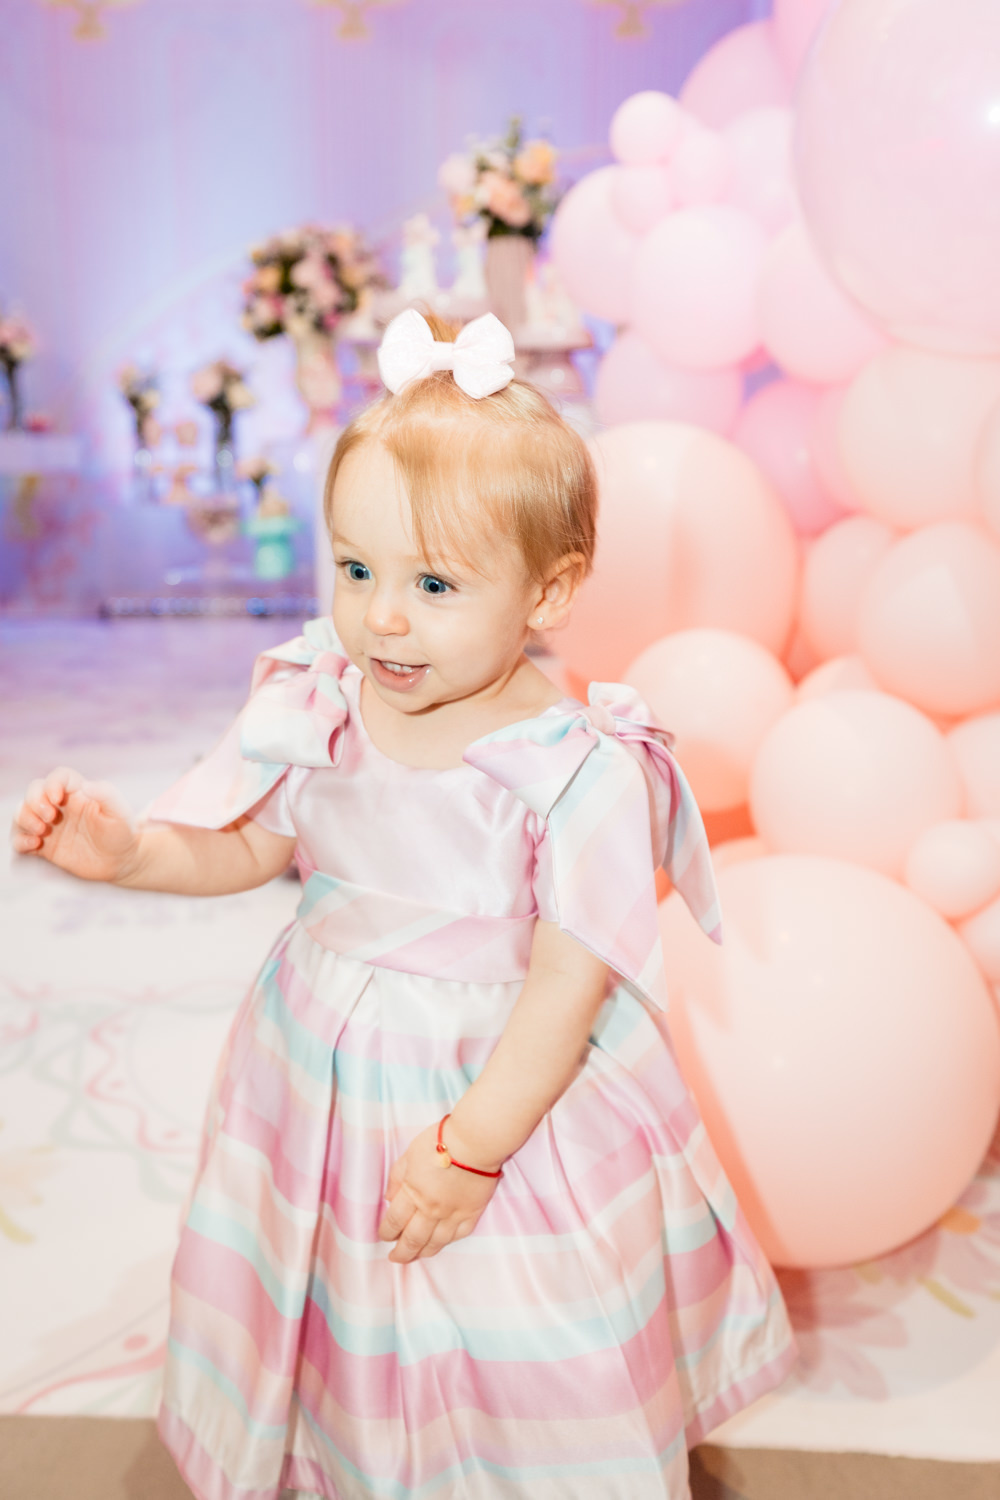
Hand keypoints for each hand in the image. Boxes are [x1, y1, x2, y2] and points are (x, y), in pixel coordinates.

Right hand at [10, 767, 139, 883]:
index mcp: (77, 793)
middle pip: (34, 791)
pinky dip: (20, 840)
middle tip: (49, 818)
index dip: (52, 783)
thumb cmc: (121, 832)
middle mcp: (60, 806)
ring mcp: (49, 825)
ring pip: (23, 813)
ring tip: (40, 831)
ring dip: (25, 819)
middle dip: (34, 801)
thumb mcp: (120, 813)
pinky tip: (34, 845)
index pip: (58, 777)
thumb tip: (86, 785)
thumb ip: (106, 795)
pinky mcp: (43, 845)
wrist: (120, 861)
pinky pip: (20, 838)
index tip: (57, 799)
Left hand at [377, 1118, 501, 1262]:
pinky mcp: (472, 1212)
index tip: (384, 1236)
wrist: (474, 1141)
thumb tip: (389, 1198)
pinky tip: (442, 1243)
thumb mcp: (409, 1154)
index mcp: (413, 1193)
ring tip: (416, 1256)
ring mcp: (453, 1214)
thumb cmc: (440, 1141)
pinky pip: (459, 1234)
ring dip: (423, 1252)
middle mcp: (431, 1209)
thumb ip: (397, 1177)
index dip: (387, 1232)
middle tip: (396, 1258)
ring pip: (436, 1242)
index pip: (395, 1220)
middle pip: (413, 1238)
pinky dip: (448, 1241)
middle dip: (402, 1252)